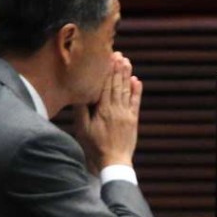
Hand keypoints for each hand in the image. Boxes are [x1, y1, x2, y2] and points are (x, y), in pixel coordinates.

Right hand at [73, 53, 141, 171]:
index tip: (108, 58)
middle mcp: (116, 109)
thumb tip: (80, 94)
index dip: (107, 71)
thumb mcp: (82, 129)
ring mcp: (126, 114)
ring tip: (127, 62)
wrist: (114, 162)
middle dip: (118, 69)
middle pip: (117, 85)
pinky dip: (136, 91)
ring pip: (126, 90)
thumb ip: (81, 111)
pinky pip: (136, 102)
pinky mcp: (133, 120)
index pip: (105, 86)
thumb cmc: (94, 147)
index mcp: (102, 110)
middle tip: (119, 54)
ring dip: (126, 75)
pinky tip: (137, 81)